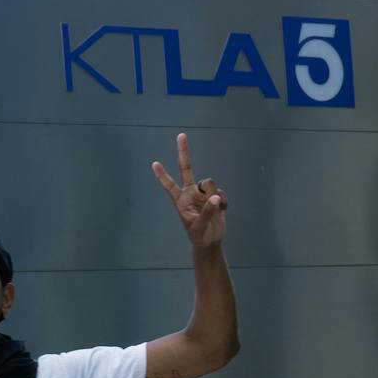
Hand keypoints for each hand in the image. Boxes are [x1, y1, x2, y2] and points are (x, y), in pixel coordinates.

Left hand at [151, 133, 227, 251]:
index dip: (162, 175)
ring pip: (210, 183)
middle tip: (181, 135)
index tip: (154, 163)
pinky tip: (221, 212)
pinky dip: (223, 203)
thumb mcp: (199, 226)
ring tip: (214, 209)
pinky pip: (221, 193)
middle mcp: (190, 193)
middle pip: (187, 169)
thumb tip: (215, 197)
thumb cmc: (199, 236)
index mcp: (181, 200)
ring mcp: (203, 194)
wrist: (211, 242)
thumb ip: (207, 211)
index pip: (170, 185)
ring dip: (214, 194)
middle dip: (184, 152)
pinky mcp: (215, 197)